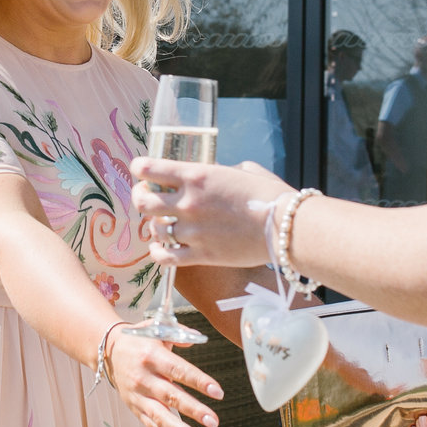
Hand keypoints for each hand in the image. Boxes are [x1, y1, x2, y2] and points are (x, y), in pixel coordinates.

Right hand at [108, 331, 222, 426]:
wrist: (107, 350)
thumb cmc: (139, 339)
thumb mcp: (157, 328)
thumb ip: (179, 333)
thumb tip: (198, 339)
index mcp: (152, 355)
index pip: (179, 370)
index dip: (199, 381)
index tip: (218, 392)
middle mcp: (144, 377)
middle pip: (171, 396)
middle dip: (194, 410)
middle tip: (214, 421)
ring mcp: (137, 394)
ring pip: (159, 415)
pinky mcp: (134, 406)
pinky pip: (150, 423)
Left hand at [131, 157, 291, 270]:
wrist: (286, 227)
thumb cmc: (270, 195)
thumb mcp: (242, 171)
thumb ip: (219, 171)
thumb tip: (213, 176)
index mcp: (196, 175)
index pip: (148, 168)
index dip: (140, 169)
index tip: (142, 172)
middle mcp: (188, 202)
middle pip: (142, 201)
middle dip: (140, 198)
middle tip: (146, 199)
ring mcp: (192, 231)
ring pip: (153, 229)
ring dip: (154, 226)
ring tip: (162, 225)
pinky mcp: (200, 255)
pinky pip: (164, 257)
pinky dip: (158, 253)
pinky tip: (162, 249)